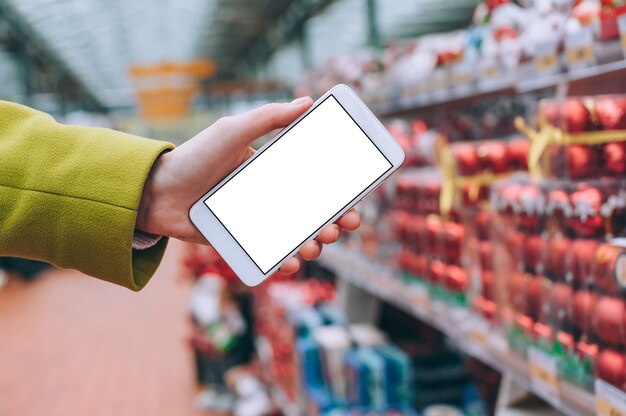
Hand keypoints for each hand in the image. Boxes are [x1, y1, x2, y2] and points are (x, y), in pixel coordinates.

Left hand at [137, 97, 360, 273]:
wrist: (155, 192)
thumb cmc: (194, 157)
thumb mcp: (233, 130)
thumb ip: (269, 117)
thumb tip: (307, 101)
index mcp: (273, 171)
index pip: (315, 183)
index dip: (339, 193)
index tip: (355, 199)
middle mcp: (269, 198)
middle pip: (312, 214)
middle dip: (334, 223)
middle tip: (343, 226)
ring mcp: (256, 222)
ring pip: (295, 237)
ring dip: (314, 244)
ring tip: (316, 245)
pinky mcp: (240, 243)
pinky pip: (268, 256)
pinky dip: (283, 263)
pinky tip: (291, 263)